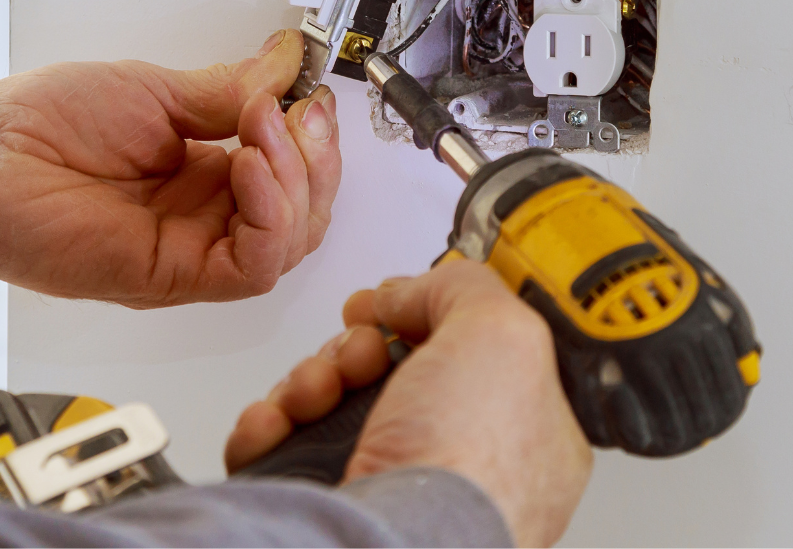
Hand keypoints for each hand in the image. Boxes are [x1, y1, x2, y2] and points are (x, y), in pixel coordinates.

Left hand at [0, 30, 339, 307]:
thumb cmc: (43, 126)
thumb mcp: (154, 90)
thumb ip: (227, 89)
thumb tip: (285, 63)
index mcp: (203, 174)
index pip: (292, 175)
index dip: (312, 140)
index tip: (309, 95)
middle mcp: (204, 218)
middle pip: (304, 214)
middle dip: (316, 160)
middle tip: (297, 112)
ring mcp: (192, 250)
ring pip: (289, 244)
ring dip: (296, 183)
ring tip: (262, 129)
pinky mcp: (174, 277)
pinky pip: (251, 267)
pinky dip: (269, 217)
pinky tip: (250, 169)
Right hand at [224, 261, 592, 548]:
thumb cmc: (468, 469)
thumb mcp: (503, 334)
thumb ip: (465, 288)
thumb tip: (411, 290)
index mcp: (523, 431)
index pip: (472, 352)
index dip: (428, 317)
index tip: (399, 300)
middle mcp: (457, 463)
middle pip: (390, 370)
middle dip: (356, 345)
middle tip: (360, 352)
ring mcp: (390, 488)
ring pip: (331, 403)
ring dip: (309, 378)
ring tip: (316, 393)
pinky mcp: (328, 504)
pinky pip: (283, 446)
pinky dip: (269, 425)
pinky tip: (277, 421)